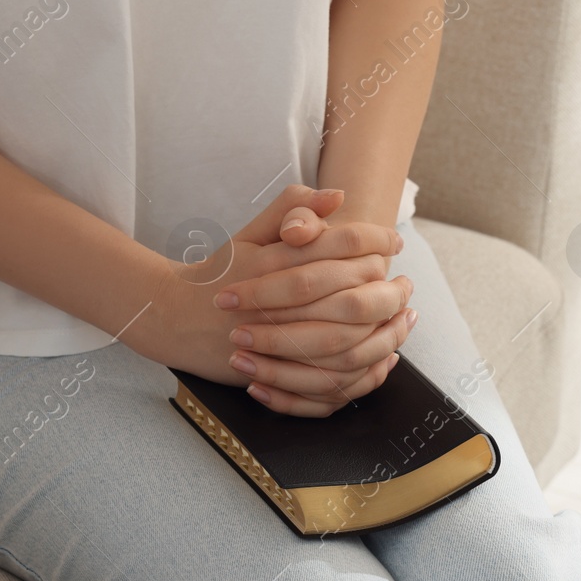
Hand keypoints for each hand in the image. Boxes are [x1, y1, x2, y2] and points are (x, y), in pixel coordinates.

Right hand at [152, 185, 413, 416]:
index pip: (337, 246)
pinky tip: (385, 356)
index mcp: (271, 262)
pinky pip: (332, 384)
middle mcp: (274, 306)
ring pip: (347, 345)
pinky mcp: (277, 377)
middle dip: (387, 290)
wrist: (175, 320)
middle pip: (350, 298)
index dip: (374, 241)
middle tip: (406, 282)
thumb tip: (339, 196)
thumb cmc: (220, 272)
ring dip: (385, 333)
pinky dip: (364, 373)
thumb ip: (292, 208)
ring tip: (405, 317)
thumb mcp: (250, 232)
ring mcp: (274, 346)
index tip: (394, 241)